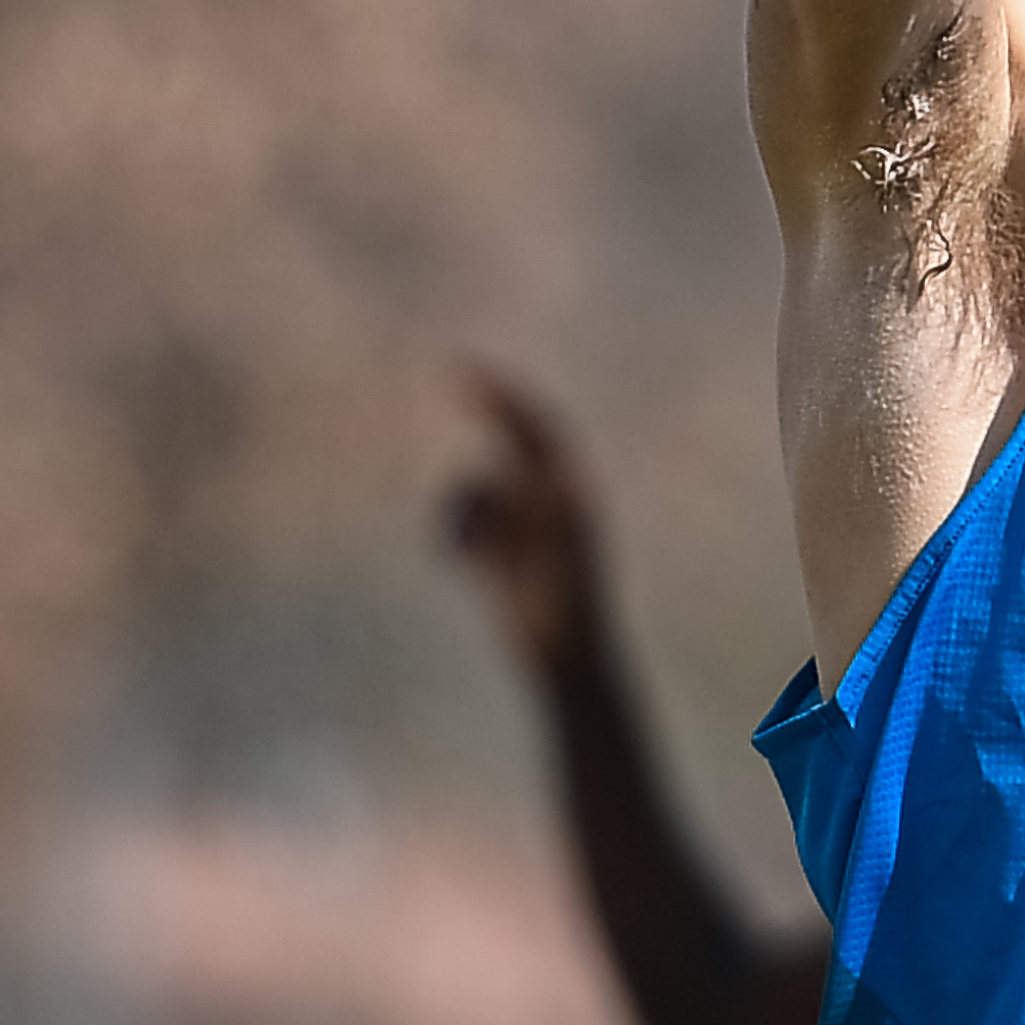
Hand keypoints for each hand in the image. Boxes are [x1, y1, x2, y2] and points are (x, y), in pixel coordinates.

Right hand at [440, 363, 604, 673]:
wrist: (564, 655)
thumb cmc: (567, 607)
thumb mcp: (558, 553)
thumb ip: (551, 508)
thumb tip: (554, 467)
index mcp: (573, 490)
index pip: (541, 426)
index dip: (509, 393)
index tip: (472, 368)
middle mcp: (552, 497)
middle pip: (514, 437)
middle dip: (487, 404)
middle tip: (452, 368)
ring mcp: (524, 521)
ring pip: (476, 488)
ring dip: (460, 511)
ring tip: (468, 552)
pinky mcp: (500, 548)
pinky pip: (465, 522)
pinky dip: (454, 535)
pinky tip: (456, 563)